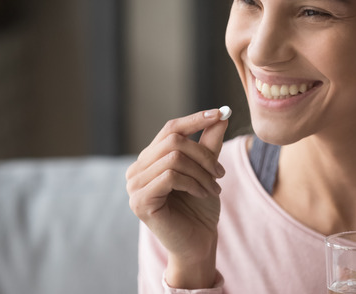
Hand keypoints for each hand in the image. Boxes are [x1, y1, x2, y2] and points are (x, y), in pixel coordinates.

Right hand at [126, 108, 228, 287]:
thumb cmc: (200, 208)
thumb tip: (221, 115)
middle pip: (173, 141)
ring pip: (174, 158)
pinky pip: (170, 176)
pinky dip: (193, 183)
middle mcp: (136, 170)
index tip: (220, 113)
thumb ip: (209, 144)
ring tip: (215, 188)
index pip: (170, 128)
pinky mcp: (140, 201)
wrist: (198, 243)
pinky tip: (202, 194)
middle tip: (221, 173)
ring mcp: (134, 186)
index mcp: (150, 159)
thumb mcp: (207, 170)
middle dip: (204, 154)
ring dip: (202, 172)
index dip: (195, 119)